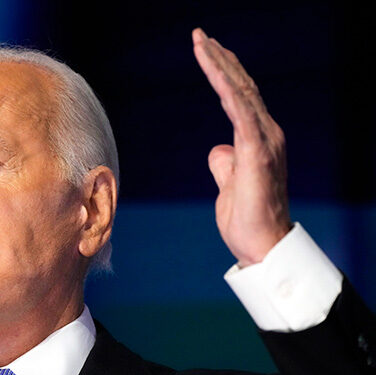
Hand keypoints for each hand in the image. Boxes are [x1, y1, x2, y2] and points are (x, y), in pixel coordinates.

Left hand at [192, 28, 290, 266]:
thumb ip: (225, 164)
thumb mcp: (229, 185)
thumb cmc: (246, 220)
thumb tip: (217, 149)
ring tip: (201, 42)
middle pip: (240, 88)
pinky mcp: (257, 153)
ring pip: (240, 93)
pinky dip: (227, 88)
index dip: (224, 73)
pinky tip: (213, 67)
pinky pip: (241, 112)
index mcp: (257, 141)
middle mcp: (265, 135)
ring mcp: (264, 142)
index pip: (240, 98)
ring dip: (220, 65)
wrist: (261, 247)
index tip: (207, 52)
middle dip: (220, 60)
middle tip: (200, 36)